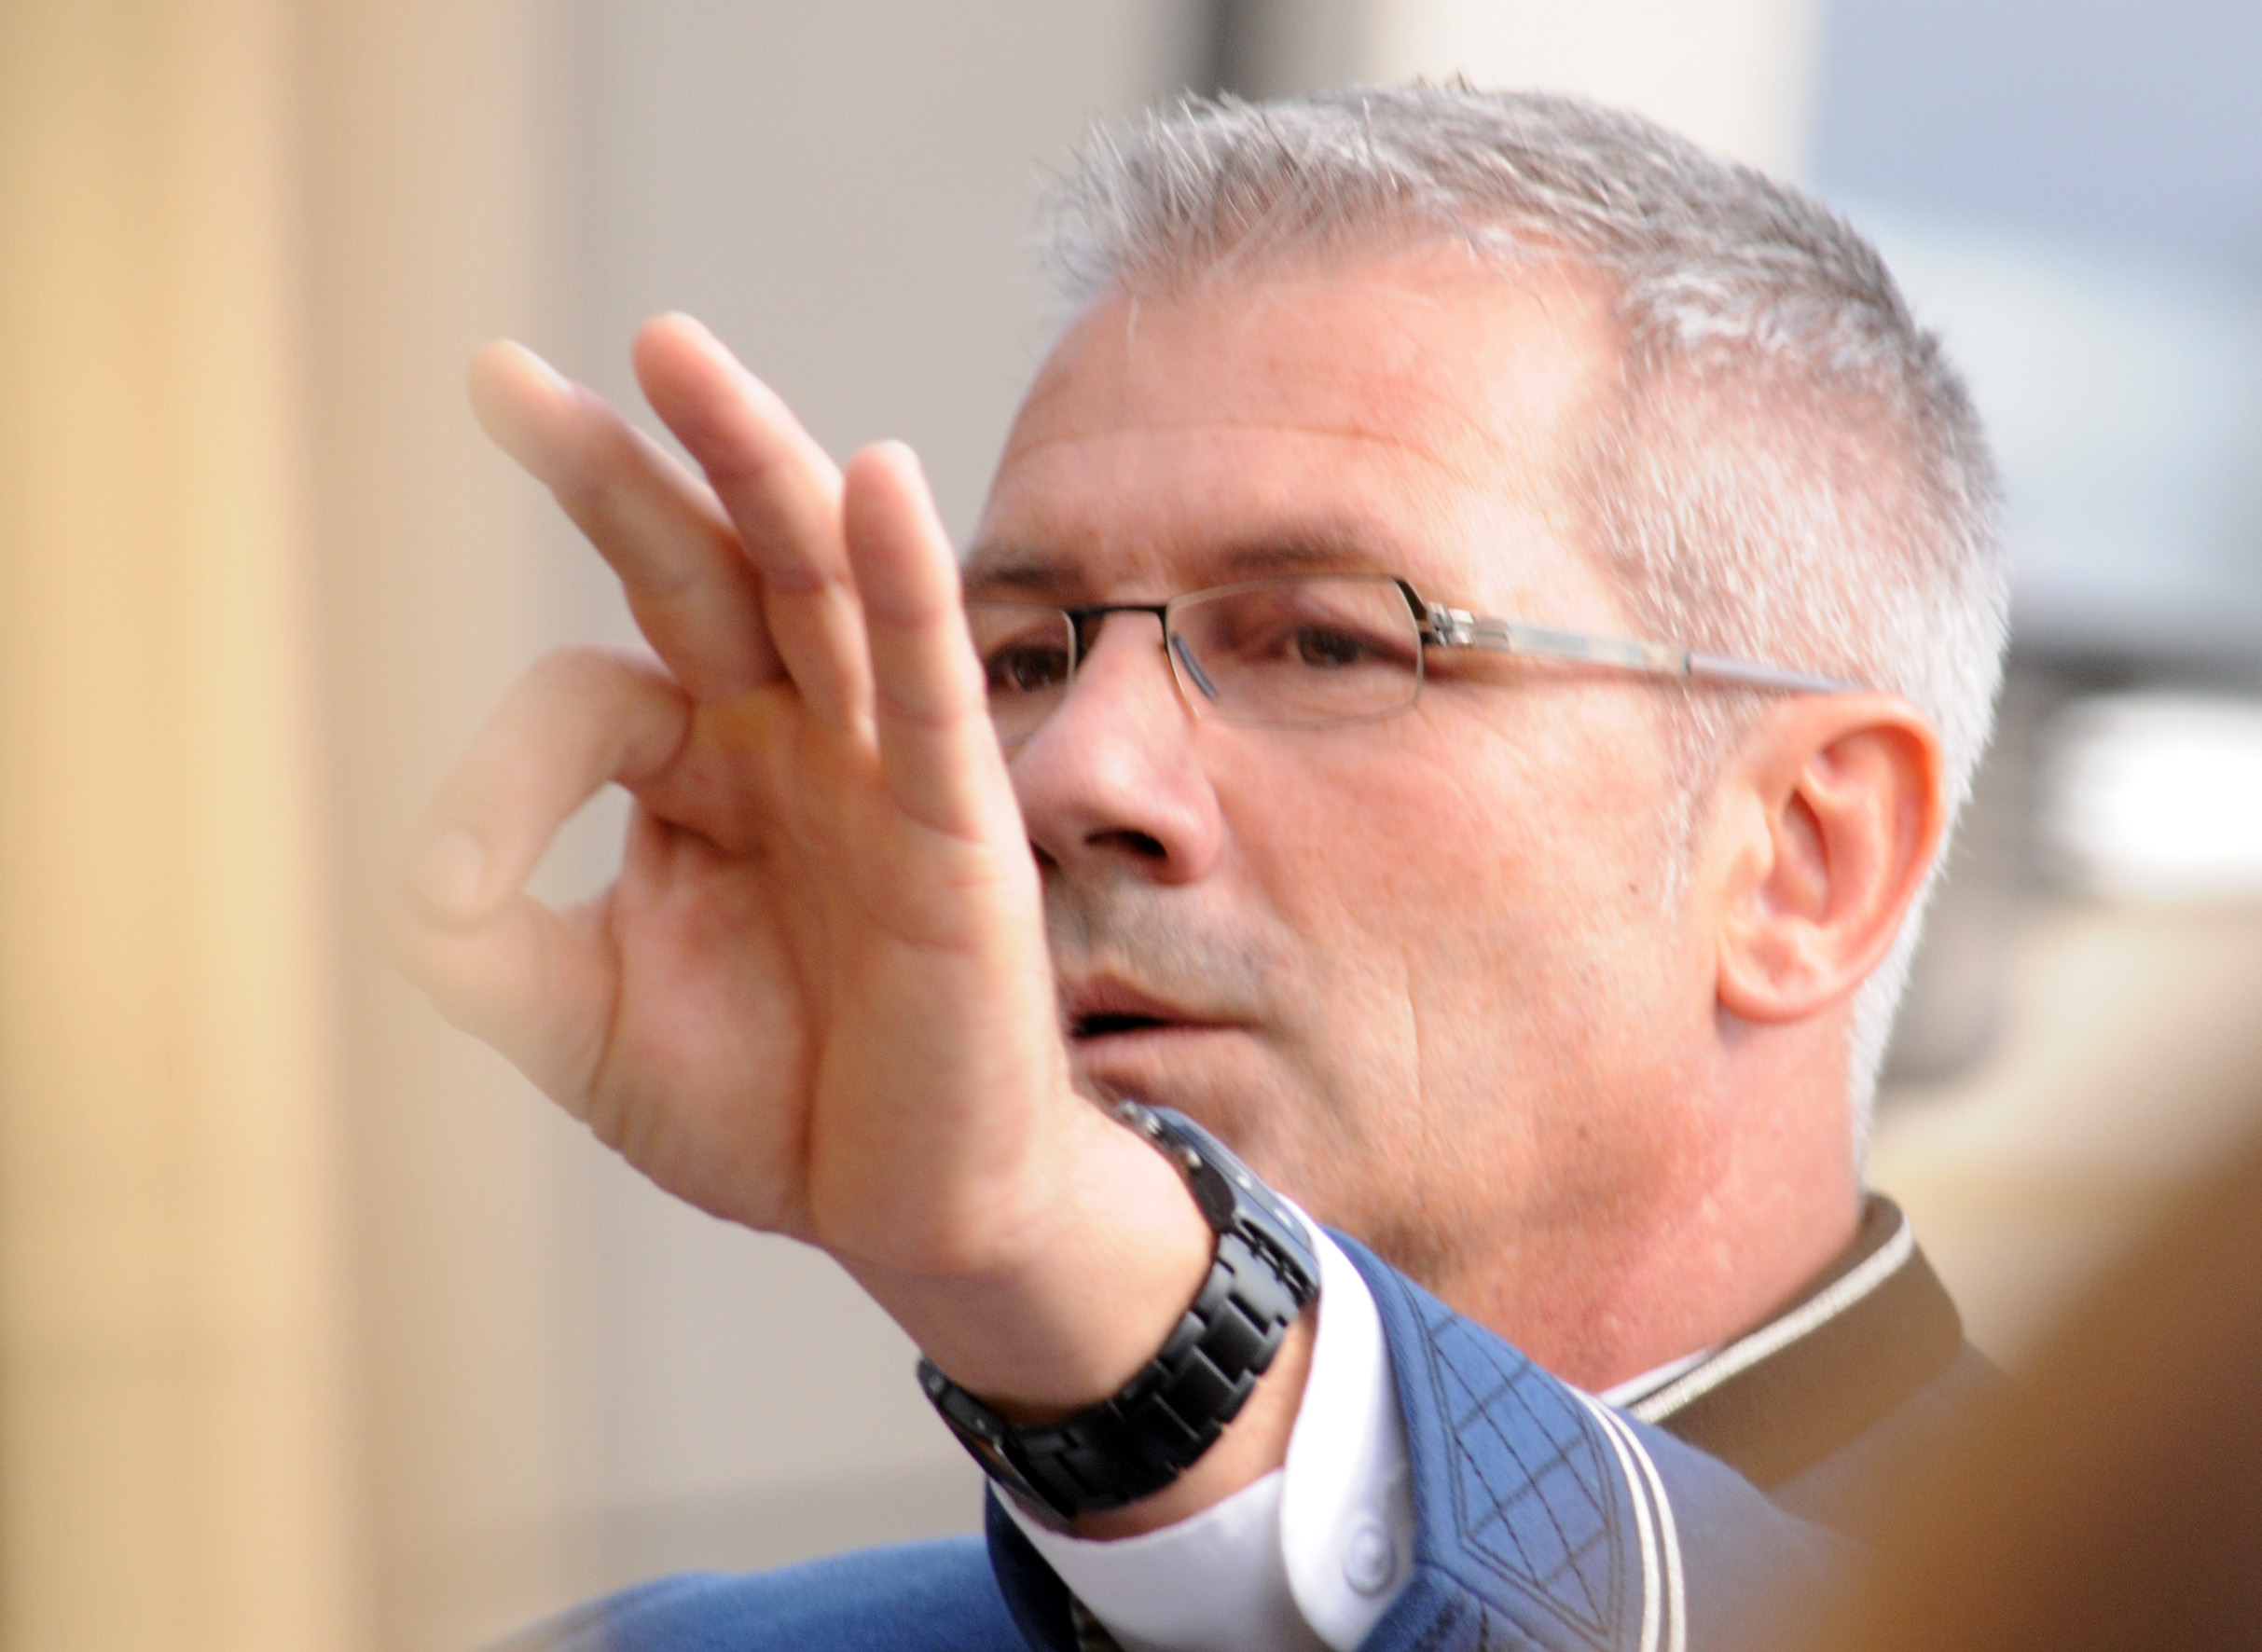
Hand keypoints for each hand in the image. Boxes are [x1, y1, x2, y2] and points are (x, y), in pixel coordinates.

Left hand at [395, 315, 1218, 1416]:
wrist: (907, 1206)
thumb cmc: (768, 1105)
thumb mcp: (586, 1022)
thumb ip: (493, 947)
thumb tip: (407, 891)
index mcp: (701, 769)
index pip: (585, 698)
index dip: (495, 781)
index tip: (445, 895)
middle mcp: (785, 739)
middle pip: (700, 565)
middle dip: (608, 467)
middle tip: (499, 377)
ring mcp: (875, 765)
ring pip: (815, 580)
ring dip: (749, 461)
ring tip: (671, 352)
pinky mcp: (956, 821)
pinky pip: (931, 685)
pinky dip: (906, 583)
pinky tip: (877, 483)